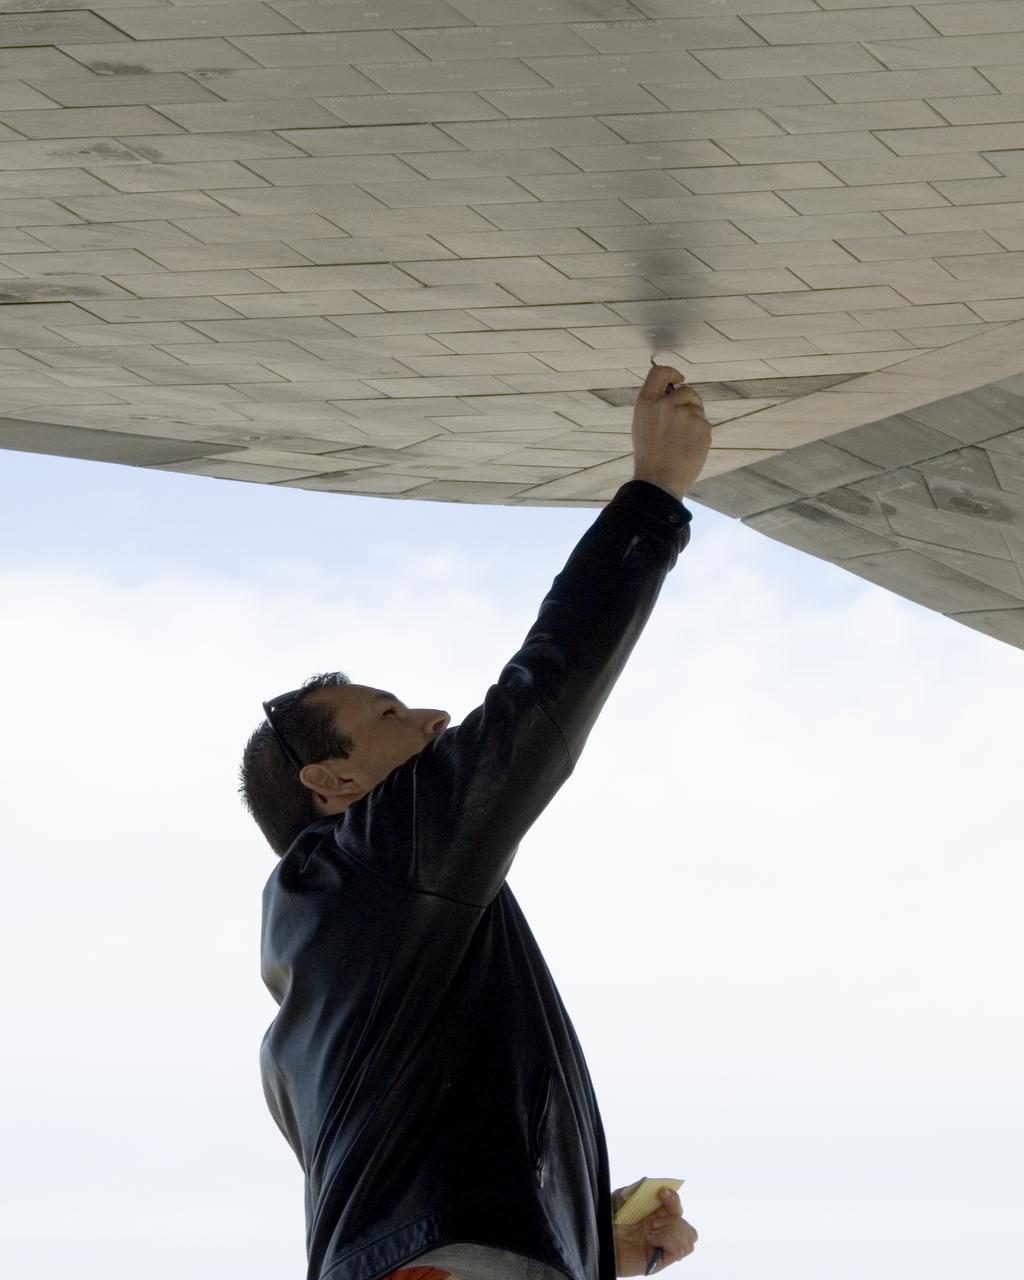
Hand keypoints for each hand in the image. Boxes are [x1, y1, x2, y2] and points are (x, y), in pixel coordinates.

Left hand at [611, 1181, 697, 1274]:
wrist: (599, 1239)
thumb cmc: (609, 1220)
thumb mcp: (621, 1199)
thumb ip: (636, 1189)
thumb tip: (650, 1181)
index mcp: (657, 1216)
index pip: (677, 1207)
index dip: (674, 1197)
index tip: (661, 1191)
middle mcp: (663, 1232)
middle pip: (688, 1226)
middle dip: (675, 1218)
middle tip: (653, 1221)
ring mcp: (662, 1247)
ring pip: (689, 1238)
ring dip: (672, 1231)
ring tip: (650, 1232)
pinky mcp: (659, 1260)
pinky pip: (678, 1251)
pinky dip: (667, 1241)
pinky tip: (650, 1240)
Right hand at [631, 364, 711, 497]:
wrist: (659, 480)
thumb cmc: (649, 455)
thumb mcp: (642, 424)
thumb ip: (655, 405)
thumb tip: (673, 392)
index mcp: (647, 402)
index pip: (660, 373)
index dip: (672, 373)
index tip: (680, 378)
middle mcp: (666, 404)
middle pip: (687, 391)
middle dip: (688, 402)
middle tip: (682, 423)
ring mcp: (685, 414)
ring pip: (697, 408)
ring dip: (694, 420)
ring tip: (681, 441)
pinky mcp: (701, 426)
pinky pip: (704, 424)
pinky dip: (699, 434)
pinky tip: (689, 448)